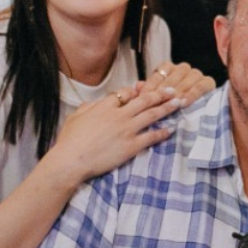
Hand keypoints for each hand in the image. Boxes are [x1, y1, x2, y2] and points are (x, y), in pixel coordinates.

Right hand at [41, 85, 184, 184]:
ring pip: (152, 115)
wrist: (72, 160)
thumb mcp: (75, 117)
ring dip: (167, 107)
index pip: (125, 93)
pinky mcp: (131, 146)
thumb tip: (97, 103)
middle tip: (173, 90)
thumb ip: (88, 107)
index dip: (137, 90)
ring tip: (179, 102)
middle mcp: (119, 115)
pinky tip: (171, 129)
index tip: (145, 88)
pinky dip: (162, 132)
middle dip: (160, 94)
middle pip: (144, 100)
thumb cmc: (69, 141)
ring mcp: (127, 130)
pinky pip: (151, 137)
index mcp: (104, 106)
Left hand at [136, 62, 213, 105]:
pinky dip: (192, 94)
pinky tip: (184, 102)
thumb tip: (137, 86)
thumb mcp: (157, 98)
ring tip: (171, 103)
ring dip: (179, 91)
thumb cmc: (169, 104)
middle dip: (164, 90)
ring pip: (187, 79)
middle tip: (157, 102)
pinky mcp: (208, 82)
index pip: (160, 72)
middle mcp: (183, 68)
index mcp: (169, 68)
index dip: (151, 85)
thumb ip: (148, 91)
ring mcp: (196, 74)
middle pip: (174, 76)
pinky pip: (201, 85)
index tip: (143, 97)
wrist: (193, 112)